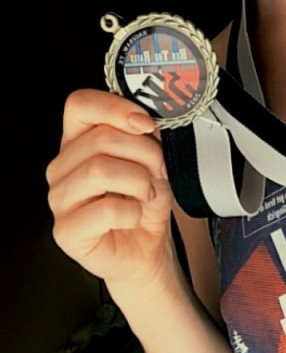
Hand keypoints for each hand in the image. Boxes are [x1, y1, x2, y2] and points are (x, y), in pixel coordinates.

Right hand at [46, 89, 174, 291]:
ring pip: (99, 170)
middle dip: (144, 153)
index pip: (80, 104)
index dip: (115, 108)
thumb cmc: (143, 201)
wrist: (146, 248)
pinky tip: (135, 216)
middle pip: (100, 139)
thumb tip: (145, 122)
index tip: (147, 125)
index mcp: (78, 141)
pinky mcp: (65, 232)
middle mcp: (61, 167)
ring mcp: (59, 199)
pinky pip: (104, 210)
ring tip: (148, 193)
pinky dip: (132, 212)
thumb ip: (144, 136)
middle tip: (159, 170)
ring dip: (138, 181)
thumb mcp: (151, 159)